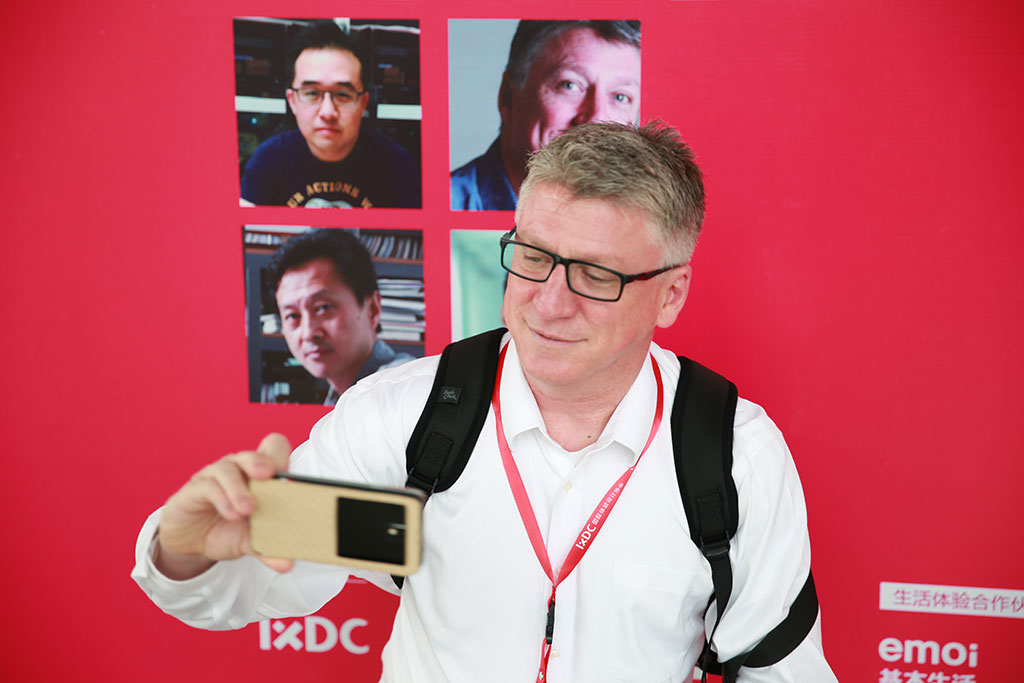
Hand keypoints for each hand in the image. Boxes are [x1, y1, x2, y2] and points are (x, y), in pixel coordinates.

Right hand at [154, 433, 294, 578]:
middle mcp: (238, 470)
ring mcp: (215, 476)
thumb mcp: (251, 541)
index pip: (274, 449)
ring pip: (229, 467)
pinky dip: (222, 499)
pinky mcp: (195, 488)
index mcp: (258, 476)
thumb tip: (287, 564)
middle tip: (269, 477)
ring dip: (240, 489)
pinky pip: (208, 486)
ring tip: (247, 510)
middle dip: (263, 462)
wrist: (191, 543)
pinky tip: (230, 514)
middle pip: (252, 453)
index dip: (283, 458)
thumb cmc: (227, 530)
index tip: (290, 478)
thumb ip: (269, 549)